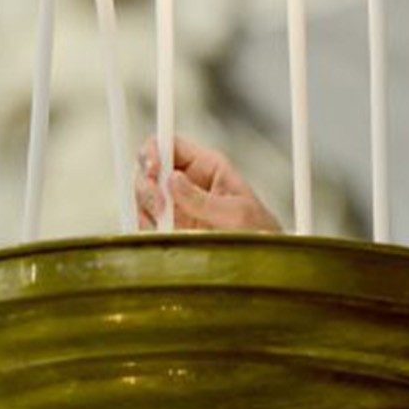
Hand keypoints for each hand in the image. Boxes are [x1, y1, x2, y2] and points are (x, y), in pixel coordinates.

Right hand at [136, 136, 282, 232]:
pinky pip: (146, 222)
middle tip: (160, 205)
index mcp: (208, 166)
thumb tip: (172, 180)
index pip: (171, 145)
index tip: (153, 169)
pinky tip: (164, 235)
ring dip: (146, 208)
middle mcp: (188, 182)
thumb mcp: (238, 214)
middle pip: (149, 169)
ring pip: (144, 196)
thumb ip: (203, 199)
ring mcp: (177, 205)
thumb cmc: (260, 233)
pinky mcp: (171, 227)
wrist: (264, 263)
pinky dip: (147, 228)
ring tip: (166, 225)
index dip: (154, 151)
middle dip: (147, 184)